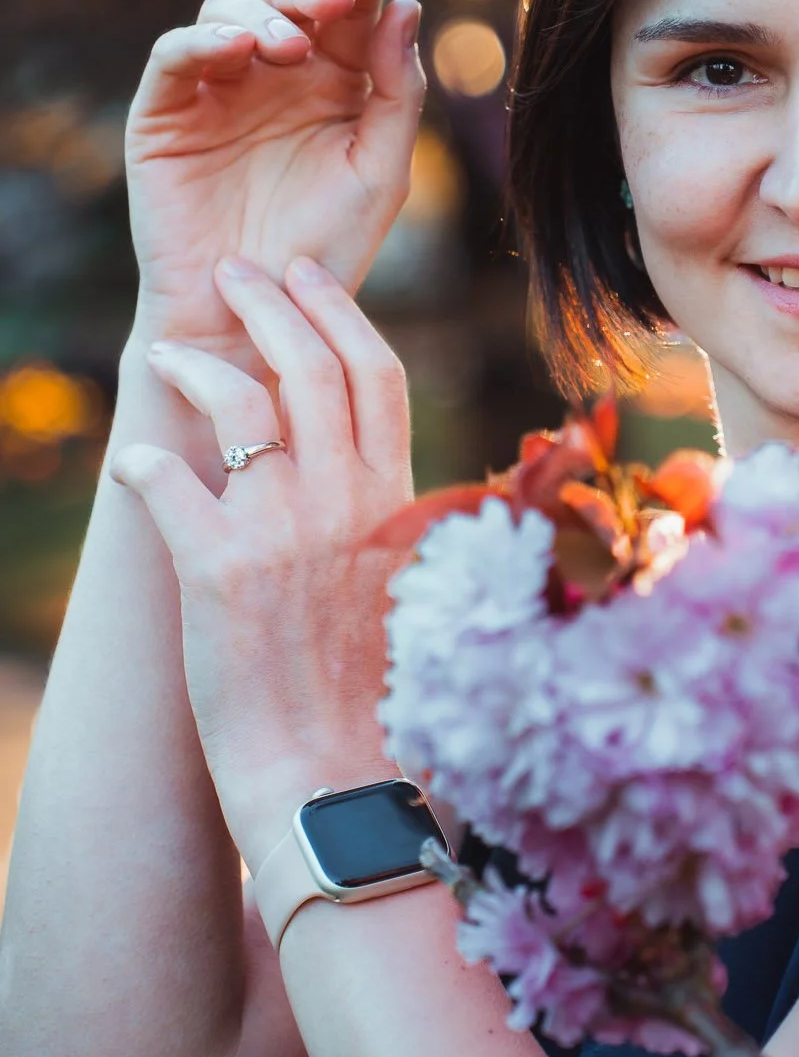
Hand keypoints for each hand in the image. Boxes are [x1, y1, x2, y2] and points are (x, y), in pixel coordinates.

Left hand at [107, 252, 413, 868]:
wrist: (339, 781)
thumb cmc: (378, 700)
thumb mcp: (406, 587)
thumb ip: (383, 516)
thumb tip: (353, 464)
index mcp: (399, 502)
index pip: (378, 373)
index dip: (338, 312)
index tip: (306, 277)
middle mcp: (349, 503)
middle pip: (310, 365)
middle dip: (269, 302)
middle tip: (236, 274)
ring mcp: (284, 535)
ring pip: (239, 405)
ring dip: (200, 364)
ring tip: (168, 352)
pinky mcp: (220, 575)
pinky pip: (170, 484)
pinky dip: (146, 461)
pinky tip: (134, 460)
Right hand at [124, 0, 424, 355]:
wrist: (253, 318)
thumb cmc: (323, 251)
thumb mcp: (380, 172)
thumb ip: (398, 92)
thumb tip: (403, 4)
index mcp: (336, 81)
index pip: (347, 9)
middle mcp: (276, 74)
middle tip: (332, 2)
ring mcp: (219, 88)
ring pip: (228, 11)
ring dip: (261, 15)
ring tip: (288, 48)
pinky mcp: (166, 111)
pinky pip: (175, 55)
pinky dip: (204, 40)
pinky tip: (239, 50)